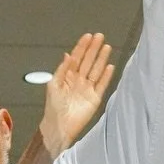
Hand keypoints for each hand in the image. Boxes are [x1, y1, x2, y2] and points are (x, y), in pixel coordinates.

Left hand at [38, 33, 114, 157]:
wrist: (59, 126)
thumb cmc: (53, 108)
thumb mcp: (53, 85)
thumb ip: (62, 69)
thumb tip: (67, 54)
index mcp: (67, 76)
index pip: (77, 58)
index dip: (82, 47)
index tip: (88, 36)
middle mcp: (79, 81)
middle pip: (88, 61)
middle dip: (93, 49)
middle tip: (100, 36)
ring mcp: (87, 89)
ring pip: (96, 70)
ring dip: (101, 59)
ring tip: (107, 47)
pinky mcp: (95, 98)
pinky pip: (102, 84)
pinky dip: (106, 76)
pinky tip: (109, 66)